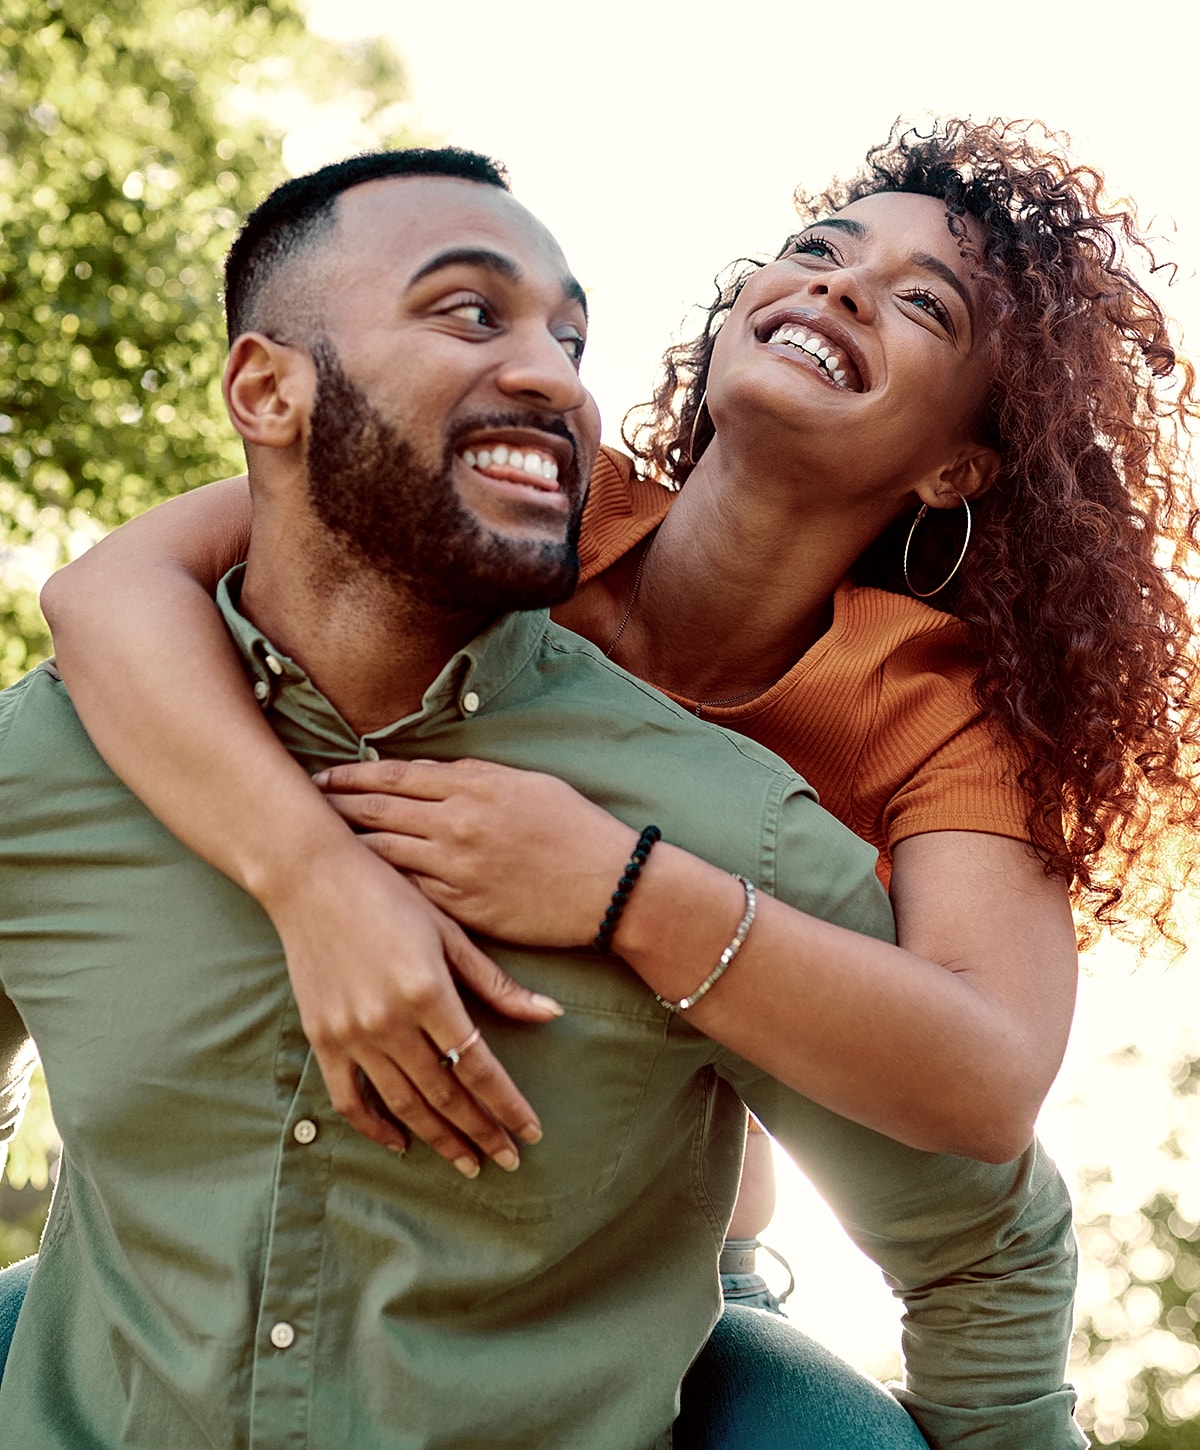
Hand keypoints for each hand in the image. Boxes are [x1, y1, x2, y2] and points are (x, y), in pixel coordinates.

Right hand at [261, 830, 563, 1175]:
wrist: (311, 878)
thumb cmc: (389, 895)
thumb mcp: (450, 932)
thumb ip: (496, 983)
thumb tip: (551, 1015)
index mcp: (428, 992)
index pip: (479, 1066)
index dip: (507, 1105)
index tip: (530, 1134)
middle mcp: (389, 1021)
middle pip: (445, 1094)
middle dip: (481, 1131)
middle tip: (507, 1159)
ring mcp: (351, 1034)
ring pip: (404, 1104)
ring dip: (439, 1138)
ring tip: (467, 1161)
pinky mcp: (322, 1038)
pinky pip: (350, 1099)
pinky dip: (375, 1127)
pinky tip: (402, 1143)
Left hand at [312, 758, 637, 947]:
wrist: (610, 886)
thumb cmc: (575, 830)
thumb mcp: (528, 784)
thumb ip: (475, 776)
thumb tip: (430, 773)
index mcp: (473, 787)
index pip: (395, 776)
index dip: (353, 776)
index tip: (324, 776)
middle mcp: (457, 825)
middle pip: (377, 811)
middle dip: (335, 806)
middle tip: (301, 805)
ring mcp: (456, 869)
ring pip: (383, 853)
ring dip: (345, 847)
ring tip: (314, 845)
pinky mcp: (462, 909)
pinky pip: (408, 893)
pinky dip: (378, 885)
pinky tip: (356, 885)